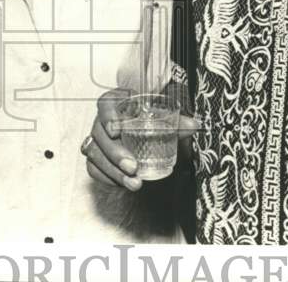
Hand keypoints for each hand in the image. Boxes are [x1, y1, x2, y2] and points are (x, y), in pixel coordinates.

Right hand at [82, 88, 198, 190]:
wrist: (142, 129)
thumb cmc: (149, 119)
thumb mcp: (163, 118)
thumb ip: (177, 122)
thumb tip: (194, 126)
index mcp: (116, 102)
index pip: (105, 104)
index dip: (108, 116)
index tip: (116, 130)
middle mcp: (102, 120)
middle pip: (99, 134)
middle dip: (114, 153)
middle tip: (132, 166)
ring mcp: (96, 139)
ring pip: (94, 154)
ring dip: (113, 171)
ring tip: (133, 183)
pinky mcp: (96, 157)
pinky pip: (93, 168)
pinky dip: (107, 178)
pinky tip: (122, 185)